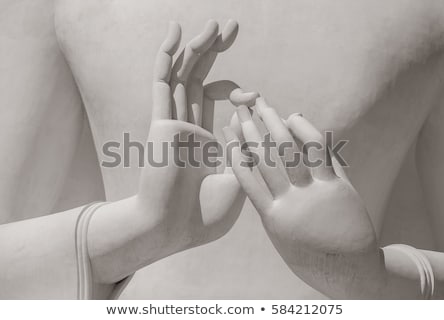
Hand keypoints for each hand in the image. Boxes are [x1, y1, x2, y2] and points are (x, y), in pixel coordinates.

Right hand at [137, 20, 257, 255]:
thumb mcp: (240, 182)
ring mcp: (173, 122)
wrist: (175, 230)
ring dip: (197, 48)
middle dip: (217, 52)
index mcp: (207, 141)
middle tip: (233, 26)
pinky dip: (167, 57)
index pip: (219, 102)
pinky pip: (162, 83)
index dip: (238, 91)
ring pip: (183, 75)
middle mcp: (189, 127)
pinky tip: (176, 32)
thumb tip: (251, 124)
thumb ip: (247, 154)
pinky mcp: (161, 121)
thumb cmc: (205, 214)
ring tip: (213, 23)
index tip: (253, 98)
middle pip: (201, 79)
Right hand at [224, 98, 380, 296]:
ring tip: (262, 105)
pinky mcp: (336, 187)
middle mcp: (289, 202)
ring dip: (273, 123)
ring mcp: (313, 194)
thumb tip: (259, 182)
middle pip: (264, 157)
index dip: (234, 149)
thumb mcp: (281, 235)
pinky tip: (295, 118)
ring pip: (288, 150)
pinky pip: (319, 152)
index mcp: (271, 216)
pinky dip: (306, 131)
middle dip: (250, 129)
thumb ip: (270, 208)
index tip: (225, 130)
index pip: (245, 175)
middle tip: (240, 107)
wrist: (348, 270)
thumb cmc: (310, 253)